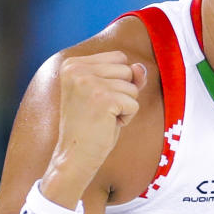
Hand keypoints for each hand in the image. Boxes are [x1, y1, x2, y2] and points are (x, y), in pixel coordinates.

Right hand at [40, 51, 147, 208]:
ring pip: (133, 86)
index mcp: (72, 63)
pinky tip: (107, 125)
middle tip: (100, 111)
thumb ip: (127, 76)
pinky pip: (134, 103)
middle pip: (127, 69)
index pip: (118, 57)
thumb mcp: (108, 93)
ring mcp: (89, 83)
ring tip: (102, 118)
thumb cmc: (91, 125)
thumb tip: (140, 67)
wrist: (74, 156)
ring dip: (125, 106)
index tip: (96, 99)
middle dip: (122, 93)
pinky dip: (127, 117)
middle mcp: (76, 69)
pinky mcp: (103, 99)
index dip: (117, 81)